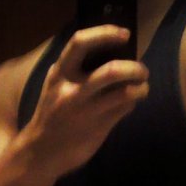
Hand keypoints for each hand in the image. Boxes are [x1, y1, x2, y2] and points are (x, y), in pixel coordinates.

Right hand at [24, 25, 148, 176]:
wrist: (42, 152)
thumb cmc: (53, 114)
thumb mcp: (56, 86)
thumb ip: (76, 71)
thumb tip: (113, 54)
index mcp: (59, 74)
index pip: (80, 43)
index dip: (105, 33)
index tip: (125, 34)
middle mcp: (72, 91)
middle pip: (111, 71)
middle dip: (134, 67)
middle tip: (142, 69)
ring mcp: (86, 111)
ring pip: (124, 93)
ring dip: (141, 88)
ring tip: (143, 87)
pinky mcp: (98, 128)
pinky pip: (124, 110)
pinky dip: (132, 103)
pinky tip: (131, 103)